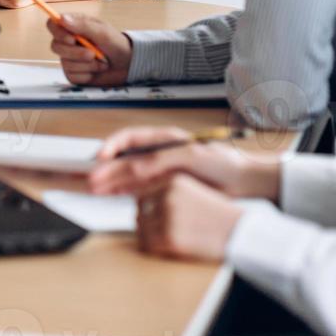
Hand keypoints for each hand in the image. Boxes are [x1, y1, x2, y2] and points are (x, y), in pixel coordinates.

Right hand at [47, 13, 130, 85]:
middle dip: (75, 53)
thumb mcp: (102, 32)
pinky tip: (97, 70)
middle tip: (93, 53)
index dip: (57, 32)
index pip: (52, 25)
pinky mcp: (73, 74)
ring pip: (65, 63)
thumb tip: (61, 18)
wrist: (128, 64)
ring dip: (87, 64)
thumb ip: (82, 26)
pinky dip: (87, 74)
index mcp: (73, 26)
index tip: (71, 39)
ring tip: (102, 62)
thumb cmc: (116, 43)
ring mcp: (69, 58)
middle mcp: (68, 42)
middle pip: (55, 46)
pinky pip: (72, 76)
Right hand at [89, 126, 281, 199]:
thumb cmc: (221, 163)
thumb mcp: (188, 158)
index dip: (111, 146)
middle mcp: (158, 153)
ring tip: (95, 191)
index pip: (129, 138)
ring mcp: (161, 171)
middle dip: (106, 169)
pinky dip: (125, 192)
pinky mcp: (166, 186)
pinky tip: (114, 197)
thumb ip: (159, 161)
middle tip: (91, 181)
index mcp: (163, 139)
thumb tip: (131, 168)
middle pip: (125, 159)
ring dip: (112, 182)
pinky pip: (140, 188)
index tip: (100, 158)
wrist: (244, 182)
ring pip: (129, 175)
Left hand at [134, 174, 246, 261]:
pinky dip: (153, 249)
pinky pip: (148, 245)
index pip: (143, 195)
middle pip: (139, 212)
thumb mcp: (195, 193)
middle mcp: (168, 196)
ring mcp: (168, 217)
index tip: (150, 219)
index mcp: (174, 182)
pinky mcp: (170, 238)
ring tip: (166, 242)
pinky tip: (168, 249)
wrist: (242, 233)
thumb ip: (170, 194)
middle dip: (146, 224)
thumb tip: (141, 206)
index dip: (145, 210)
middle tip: (159, 234)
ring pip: (141, 229)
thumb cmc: (219, 217)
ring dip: (149, 237)